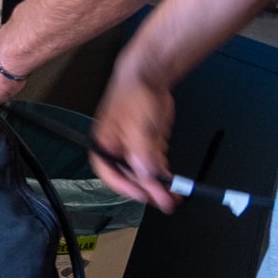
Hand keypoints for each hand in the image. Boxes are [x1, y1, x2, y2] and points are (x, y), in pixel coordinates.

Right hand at [92, 71, 179, 209]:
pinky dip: (164, 173)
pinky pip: (155, 164)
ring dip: (159, 185)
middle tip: (165, 201)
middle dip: (148, 190)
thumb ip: (141, 154)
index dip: (127, 188)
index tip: (144, 196)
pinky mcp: (148, 145)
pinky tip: (173, 182)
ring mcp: (133, 149)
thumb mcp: (137, 127)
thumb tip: (146, 176)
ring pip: (145, 173)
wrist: (149, 76)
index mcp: (103, 146)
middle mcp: (116, 151)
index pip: (110, 174)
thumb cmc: (133, 96)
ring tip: (174, 197)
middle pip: (130, 177)